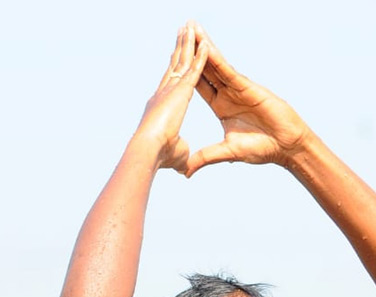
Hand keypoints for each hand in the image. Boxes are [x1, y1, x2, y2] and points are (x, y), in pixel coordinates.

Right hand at [136, 23, 209, 173]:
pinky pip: (195, 68)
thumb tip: (188, 171)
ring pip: (183, 61)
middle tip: (183, 31)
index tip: (176, 57)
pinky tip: (206, 43)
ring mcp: (172, 88)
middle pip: (175, 65)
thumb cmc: (159, 156)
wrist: (149, 150)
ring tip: (192, 27)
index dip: (174, 69)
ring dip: (189, 44)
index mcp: (163, 104)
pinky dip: (201, 55)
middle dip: (180, 48)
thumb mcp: (177, 155)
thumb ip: (185, 158)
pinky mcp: (182, 90)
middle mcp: (165, 91)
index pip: (170, 82)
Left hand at [184, 23, 312, 175]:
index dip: (183, 71)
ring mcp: (237, 88)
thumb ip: (206, 157)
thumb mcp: (228, 151)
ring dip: (202, 45)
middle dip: (191, 49)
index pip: (197, 85)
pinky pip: (227, 69)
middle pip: (203, 68)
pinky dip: (215, 56)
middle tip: (178, 29)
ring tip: (190, 27)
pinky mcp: (246, 86)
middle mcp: (227, 94)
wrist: (286, 147)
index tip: (170, 56)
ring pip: (214, 63)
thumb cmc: (263, 149)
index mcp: (220, 107)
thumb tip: (185, 172)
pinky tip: (204, 44)